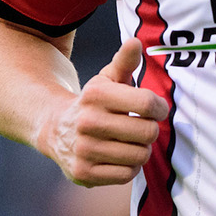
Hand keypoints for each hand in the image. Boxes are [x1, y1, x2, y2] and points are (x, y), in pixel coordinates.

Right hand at [38, 38, 169, 186]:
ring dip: (141, 150)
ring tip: (130, 142)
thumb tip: (136, 41)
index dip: (160, 108)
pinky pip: (127, 175)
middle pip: (147, 132)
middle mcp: (87, 122)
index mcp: (96, 94)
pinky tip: (119, 156)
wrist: (55, 129)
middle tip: (141, 127)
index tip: (156, 109)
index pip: (147, 103)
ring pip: (139, 155)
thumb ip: (124, 61)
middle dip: (150, 130)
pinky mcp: (84, 173)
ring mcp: (84, 150)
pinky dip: (129, 167)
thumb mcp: (107, 78)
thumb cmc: (94, 102)